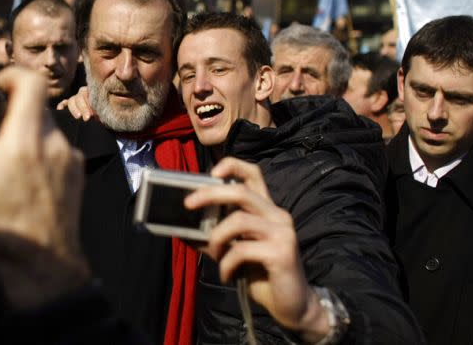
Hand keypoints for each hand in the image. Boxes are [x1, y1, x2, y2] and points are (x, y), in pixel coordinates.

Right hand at [0, 66, 88, 308]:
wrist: (41, 267)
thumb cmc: (0, 228)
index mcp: (26, 137)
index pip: (32, 81)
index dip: (13, 74)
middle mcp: (55, 141)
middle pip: (37, 106)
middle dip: (14, 110)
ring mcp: (70, 159)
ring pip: (48, 130)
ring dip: (27, 134)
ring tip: (3, 160)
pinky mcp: (77, 176)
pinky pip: (58, 151)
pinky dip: (40, 154)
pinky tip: (22, 179)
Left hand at [185, 157, 329, 342]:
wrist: (292, 305)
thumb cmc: (261, 275)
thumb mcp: (232, 252)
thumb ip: (213, 237)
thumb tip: (180, 230)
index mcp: (266, 210)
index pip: (254, 174)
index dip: (233, 166)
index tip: (211, 172)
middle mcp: (277, 215)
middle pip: (241, 191)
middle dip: (210, 194)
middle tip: (188, 204)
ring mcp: (283, 233)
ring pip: (239, 220)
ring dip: (217, 238)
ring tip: (215, 254)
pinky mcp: (282, 253)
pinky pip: (243, 250)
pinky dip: (227, 263)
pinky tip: (227, 275)